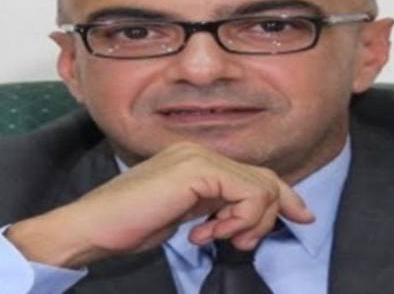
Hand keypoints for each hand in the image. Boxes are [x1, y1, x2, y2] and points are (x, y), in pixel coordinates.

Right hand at [5, 142, 313, 267]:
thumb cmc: (127, 226)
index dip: (283, 196)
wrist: (91, 227)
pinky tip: (210, 232)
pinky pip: (246, 192)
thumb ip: (213, 208)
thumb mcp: (183, 217)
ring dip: (249, 222)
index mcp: (195, 159)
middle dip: (267, 216)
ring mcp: (196, 157)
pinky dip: (240, 218)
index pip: (254, 174)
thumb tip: (243, 215)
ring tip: (217, 237)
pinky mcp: (195, 170)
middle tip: (241, 243)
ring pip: (260, 186)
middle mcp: (198, 151)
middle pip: (264, 179)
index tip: (302, 218)